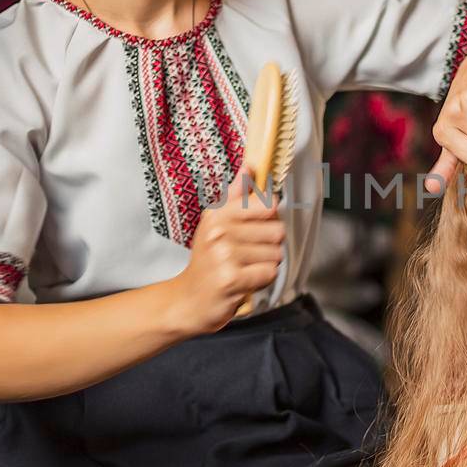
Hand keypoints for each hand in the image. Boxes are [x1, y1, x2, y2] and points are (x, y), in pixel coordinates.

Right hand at [177, 169, 284, 332]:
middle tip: (249, 253)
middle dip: (270, 245)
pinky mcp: (232, 279)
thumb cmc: (207, 260)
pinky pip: (269, 274)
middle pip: (277, 230)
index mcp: (218, 214)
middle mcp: (219, 231)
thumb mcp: (215, 223)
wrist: (189, 300)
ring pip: (276, 254)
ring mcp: (224, 256)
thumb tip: (249, 167)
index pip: (267, 203)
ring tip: (245, 268)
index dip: (271, 216)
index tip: (258, 225)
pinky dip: (262, 280)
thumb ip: (235, 196)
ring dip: (265, 265)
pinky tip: (246, 281)